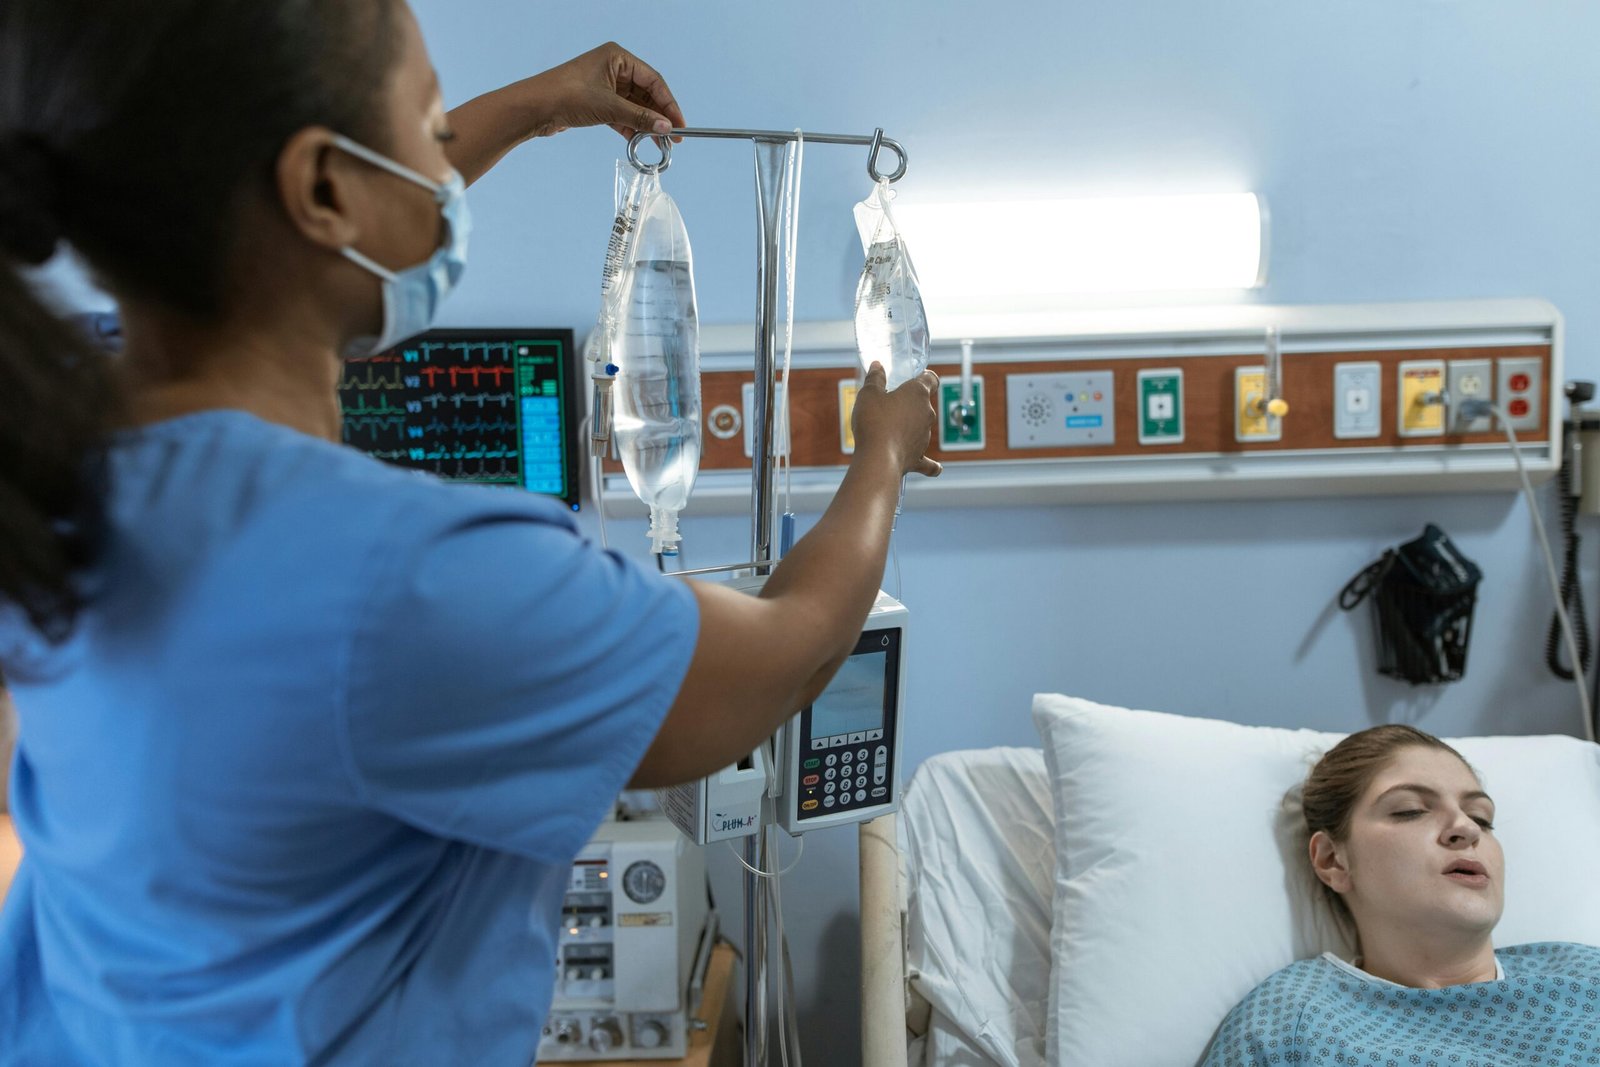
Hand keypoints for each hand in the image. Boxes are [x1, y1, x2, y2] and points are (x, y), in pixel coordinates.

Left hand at [522, 42, 685, 141]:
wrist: (534, 108)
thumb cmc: (566, 95)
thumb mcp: (609, 107)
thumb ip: (640, 118)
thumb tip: (666, 127)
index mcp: (617, 58)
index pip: (653, 80)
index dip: (669, 103)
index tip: (679, 123)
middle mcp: (613, 69)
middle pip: (645, 93)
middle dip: (659, 116)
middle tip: (673, 137)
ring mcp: (605, 86)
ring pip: (634, 106)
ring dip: (646, 124)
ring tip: (660, 143)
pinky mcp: (597, 103)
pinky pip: (622, 115)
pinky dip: (631, 127)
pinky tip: (641, 140)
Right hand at [852, 364, 941, 478]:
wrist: (877, 458)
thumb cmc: (874, 422)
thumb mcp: (869, 394)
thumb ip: (875, 379)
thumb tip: (877, 366)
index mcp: (917, 393)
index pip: (931, 379)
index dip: (925, 377)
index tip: (920, 377)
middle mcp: (927, 414)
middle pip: (924, 404)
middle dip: (910, 404)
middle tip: (891, 406)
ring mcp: (925, 436)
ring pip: (922, 428)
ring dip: (910, 428)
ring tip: (889, 431)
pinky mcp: (919, 457)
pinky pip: (928, 461)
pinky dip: (931, 464)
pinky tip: (935, 469)